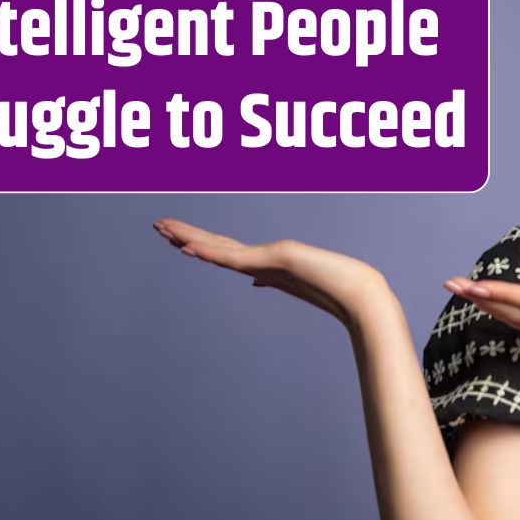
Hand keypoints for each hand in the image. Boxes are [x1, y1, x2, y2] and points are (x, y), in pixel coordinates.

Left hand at [153, 218, 386, 333]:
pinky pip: (235, 257)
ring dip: (189, 236)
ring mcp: (271, 254)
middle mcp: (266, 255)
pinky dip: (209, 251)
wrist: (362, 295)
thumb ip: (275, 280)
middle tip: (157, 225)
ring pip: (220, 245)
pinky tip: (188, 248)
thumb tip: (255, 280)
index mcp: (268, 263)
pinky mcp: (278, 258)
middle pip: (216, 243)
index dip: (199, 243)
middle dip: (185, 234)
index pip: (225, 251)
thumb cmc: (339, 292)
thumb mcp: (296, 286)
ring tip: (162, 228)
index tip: (175, 239)